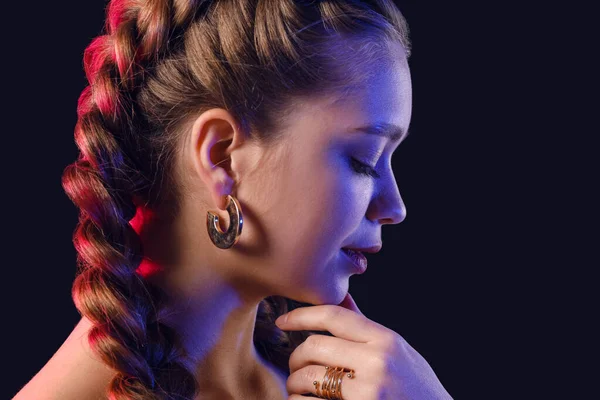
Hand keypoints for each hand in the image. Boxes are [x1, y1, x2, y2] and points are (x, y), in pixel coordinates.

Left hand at [275, 292, 452, 399]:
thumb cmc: (417, 388)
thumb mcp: (399, 352)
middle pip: (313, 347)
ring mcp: (368, 391)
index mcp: (386, 340)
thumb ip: (366, 329)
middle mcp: (377, 362)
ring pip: (308, 377)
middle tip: (296, 367)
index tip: (283, 322)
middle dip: (296, 357)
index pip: (333, 316)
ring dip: (295, 384)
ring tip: (299, 389)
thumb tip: (341, 300)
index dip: (301, 316)